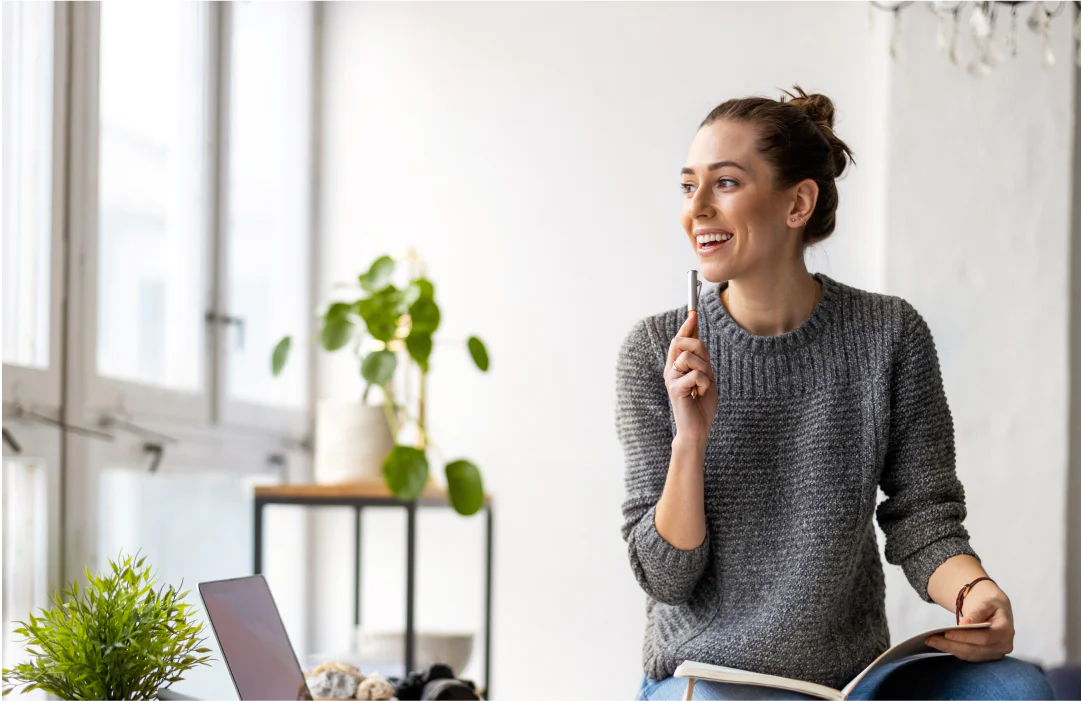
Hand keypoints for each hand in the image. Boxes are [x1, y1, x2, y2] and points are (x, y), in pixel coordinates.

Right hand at [665, 313, 717, 443]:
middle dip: (699, 348)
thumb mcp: (706, 378)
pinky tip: (701, 394)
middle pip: (682, 343)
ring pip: (690, 357)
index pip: (678, 341)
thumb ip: (702, 362)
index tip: (693, 315)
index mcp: (676, 367)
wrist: (697, 430)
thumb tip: (699, 342)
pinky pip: (696, 375)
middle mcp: (670, 371)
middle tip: (707, 367)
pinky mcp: (675, 389)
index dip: (686, 327)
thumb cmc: (701, 406)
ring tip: (703, 386)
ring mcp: (670, 379)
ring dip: (704, 370)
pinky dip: (704, 383)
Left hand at [924, 582, 1014, 661]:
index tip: (947, 633)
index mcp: (1006, 631)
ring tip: (930, 641)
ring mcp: (995, 654)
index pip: (985, 637)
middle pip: (974, 649)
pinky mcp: (986, 657)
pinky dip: (953, 651)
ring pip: (969, 655)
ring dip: (949, 649)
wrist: (997, 611)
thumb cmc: (991, 605)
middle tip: (930, 639)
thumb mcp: (986, 603)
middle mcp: (1003, 646)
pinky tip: (939, 645)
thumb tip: (964, 624)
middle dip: (951, 645)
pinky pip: (968, 656)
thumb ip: (977, 613)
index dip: (966, 637)